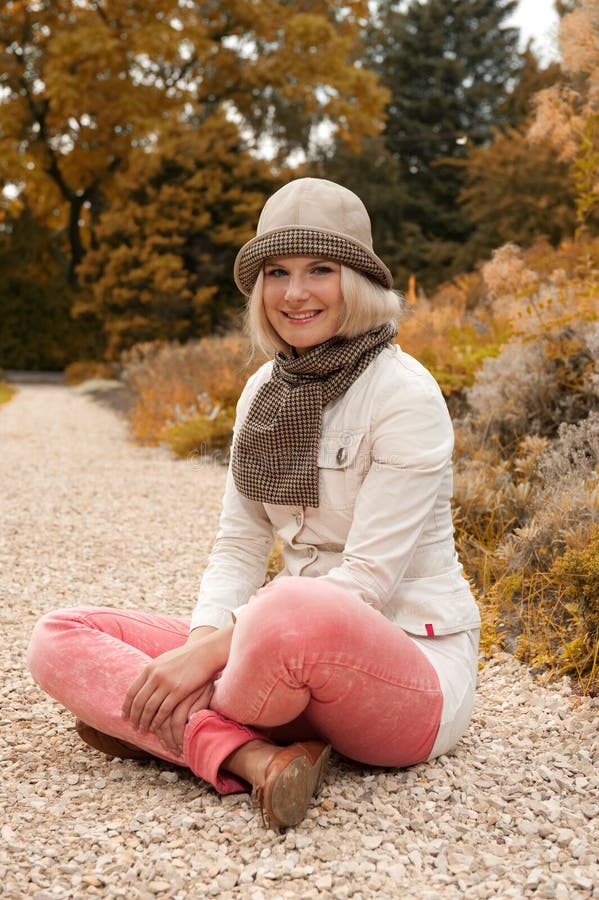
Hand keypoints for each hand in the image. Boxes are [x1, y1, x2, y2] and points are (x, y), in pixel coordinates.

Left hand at [122, 625, 232, 753]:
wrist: (205, 653)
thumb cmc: (186, 657)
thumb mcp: (164, 661)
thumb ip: (152, 672)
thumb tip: (142, 684)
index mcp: (149, 668)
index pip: (132, 691)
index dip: (127, 706)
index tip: (124, 716)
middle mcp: (155, 675)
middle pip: (138, 702)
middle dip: (134, 717)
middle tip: (133, 727)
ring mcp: (166, 683)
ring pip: (149, 708)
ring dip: (144, 721)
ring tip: (143, 729)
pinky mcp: (179, 690)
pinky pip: (164, 710)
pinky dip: (158, 720)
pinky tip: (156, 726)